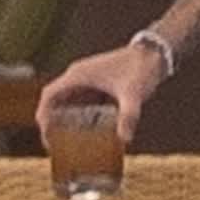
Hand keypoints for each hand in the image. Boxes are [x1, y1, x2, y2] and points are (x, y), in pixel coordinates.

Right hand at [35, 44, 164, 147]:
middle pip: (55, 101)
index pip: (49, 95)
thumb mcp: (133, 94)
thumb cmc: (141, 68)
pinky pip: (81, 102)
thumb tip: (124, 140)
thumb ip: (128, 116)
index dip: (43, 114)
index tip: (45, 134)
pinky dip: (80, 117)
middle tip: (55, 145)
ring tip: (67, 143)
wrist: (156, 54)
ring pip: (68, 102)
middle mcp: (79, 76)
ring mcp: (88, 80)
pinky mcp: (98, 84)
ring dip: (65, 120)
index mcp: (79, 75)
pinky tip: (87, 133)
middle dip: (52, 123)